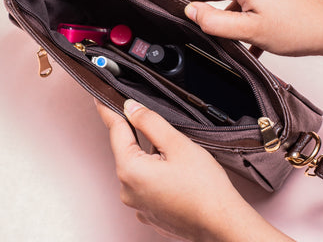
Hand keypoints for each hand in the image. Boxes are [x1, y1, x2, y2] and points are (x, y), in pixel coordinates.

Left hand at [95, 98, 292, 241]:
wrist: (223, 224)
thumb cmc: (205, 189)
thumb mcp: (177, 143)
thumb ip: (149, 121)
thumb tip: (130, 107)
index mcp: (130, 170)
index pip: (115, 130)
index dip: (109, 111)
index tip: (100, 98)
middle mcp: (128, 190)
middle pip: (127, 149)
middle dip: (139, 134)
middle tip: (158, 126)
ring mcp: (138, 204)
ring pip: (138, 166)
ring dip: (150, 155)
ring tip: (176, 157)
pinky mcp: (150, 212)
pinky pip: (145, 184)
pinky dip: (155, 173)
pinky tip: (175, 174)